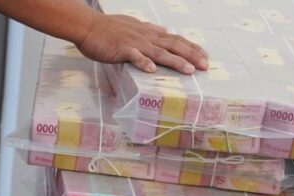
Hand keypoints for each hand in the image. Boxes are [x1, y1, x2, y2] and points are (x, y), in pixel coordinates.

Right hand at [77, 13, 207, 73]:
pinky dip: (143, 62)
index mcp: (149, 33)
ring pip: (159, 52)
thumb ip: (149, 29)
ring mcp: (135, 43)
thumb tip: (163, 30)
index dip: (191, 48)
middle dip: (191, 56)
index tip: (205, 56)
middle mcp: (146, 37)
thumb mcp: (133, 25)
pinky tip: (152, 70)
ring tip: (189, 70)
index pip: (175, 40)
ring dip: (175, 61)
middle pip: (173, 46)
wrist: (88, 26)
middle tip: (205, 66)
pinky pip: (134, 56)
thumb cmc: (109, 28)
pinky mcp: (121, 49)